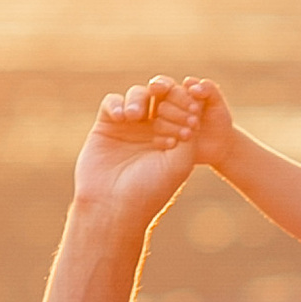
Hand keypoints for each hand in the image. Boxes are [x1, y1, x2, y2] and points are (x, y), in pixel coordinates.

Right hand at [77, 79, 200, 227]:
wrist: (114, 207)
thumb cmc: (151, 190)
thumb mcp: (180, 163)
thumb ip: (189, 132)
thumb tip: (194, 105)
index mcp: (174, 138)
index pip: (183, 107)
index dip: (187, 103)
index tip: (191, 114)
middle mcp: (152, 130)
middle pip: (162, 96)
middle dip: (166, 97)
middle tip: (163, 108)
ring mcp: (129, 127)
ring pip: (138, 94)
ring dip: (140, 98)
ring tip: (136, 117)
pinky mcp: (106, 126)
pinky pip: (112, 102)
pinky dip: (118, 104)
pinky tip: (121, 118)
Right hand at [152, 72, 240, 166]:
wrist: (220, 144)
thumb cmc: (218, 119)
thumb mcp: (217, 102)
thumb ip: (207, 88)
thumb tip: (187, 83)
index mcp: (174, 93)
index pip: (163, 85)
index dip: (163, 87)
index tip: (166, 91)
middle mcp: (164, 107)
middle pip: (161, 105)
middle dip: (178, 112)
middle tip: (195, 121)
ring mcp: (162, 125)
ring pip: (158, 123)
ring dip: (173, 128)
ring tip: (191, 133)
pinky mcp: (162, 142)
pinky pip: (156, 141)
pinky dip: (165, 141)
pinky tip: (175, 143)